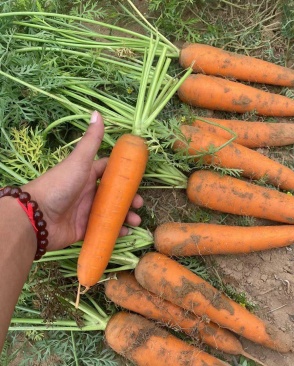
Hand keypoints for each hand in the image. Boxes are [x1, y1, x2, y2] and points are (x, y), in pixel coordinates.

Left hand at [23, 111, 142, 250]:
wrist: (37, 217)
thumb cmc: (60, 184)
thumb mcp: (78, 161)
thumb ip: (91, 140)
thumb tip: (97, 112)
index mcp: (88, 175)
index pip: (109, 172)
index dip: (124, 175)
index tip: (138, 179)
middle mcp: (88, 192)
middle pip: (115, 194)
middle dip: (129, 199)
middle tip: (139, 204)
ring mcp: (86, 211)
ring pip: (112, 213)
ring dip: (126, 216)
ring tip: (136, 221)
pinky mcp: (84, 229)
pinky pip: (104, 229)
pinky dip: (116, 231)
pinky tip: (125, 232)